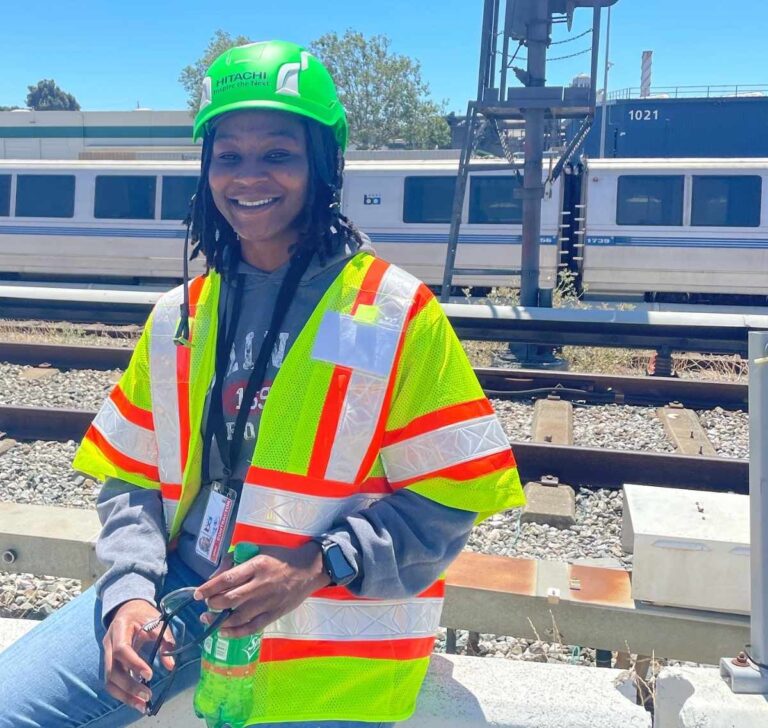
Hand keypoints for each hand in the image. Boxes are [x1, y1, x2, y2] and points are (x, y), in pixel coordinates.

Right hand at [102, 599, 175, 712]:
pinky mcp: (110, 664)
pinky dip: (123, 694)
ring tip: (142, 705)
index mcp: (119, 629)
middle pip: (112, 671)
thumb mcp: (157, 620)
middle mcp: (108, 644)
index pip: (122, 650)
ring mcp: (106, 655)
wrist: (127, 609)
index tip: (150, 674)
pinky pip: (112, 682)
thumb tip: (171, 666)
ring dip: (124, 696)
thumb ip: (165, 640)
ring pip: (109, 681)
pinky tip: (136, 700)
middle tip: (147, 696)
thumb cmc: (143, 614)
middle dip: (129, 687)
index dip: (134, 664)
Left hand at [194, 542, 329, 637]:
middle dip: (212, 604)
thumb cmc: (281, 557)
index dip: (209, 588)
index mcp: (256, 566)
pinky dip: (235, 632)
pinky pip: (251, 628)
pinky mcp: (274, 614)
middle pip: (230, 599)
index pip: (227, 579)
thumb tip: (216, 575)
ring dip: (219, 620)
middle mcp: (260, 585)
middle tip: (206, 604)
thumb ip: (237, 559)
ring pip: (238, 616)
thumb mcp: (259, 550)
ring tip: (208, 619)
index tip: (197, 593)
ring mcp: (267, 602)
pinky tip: (224, 631)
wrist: (309, 569)